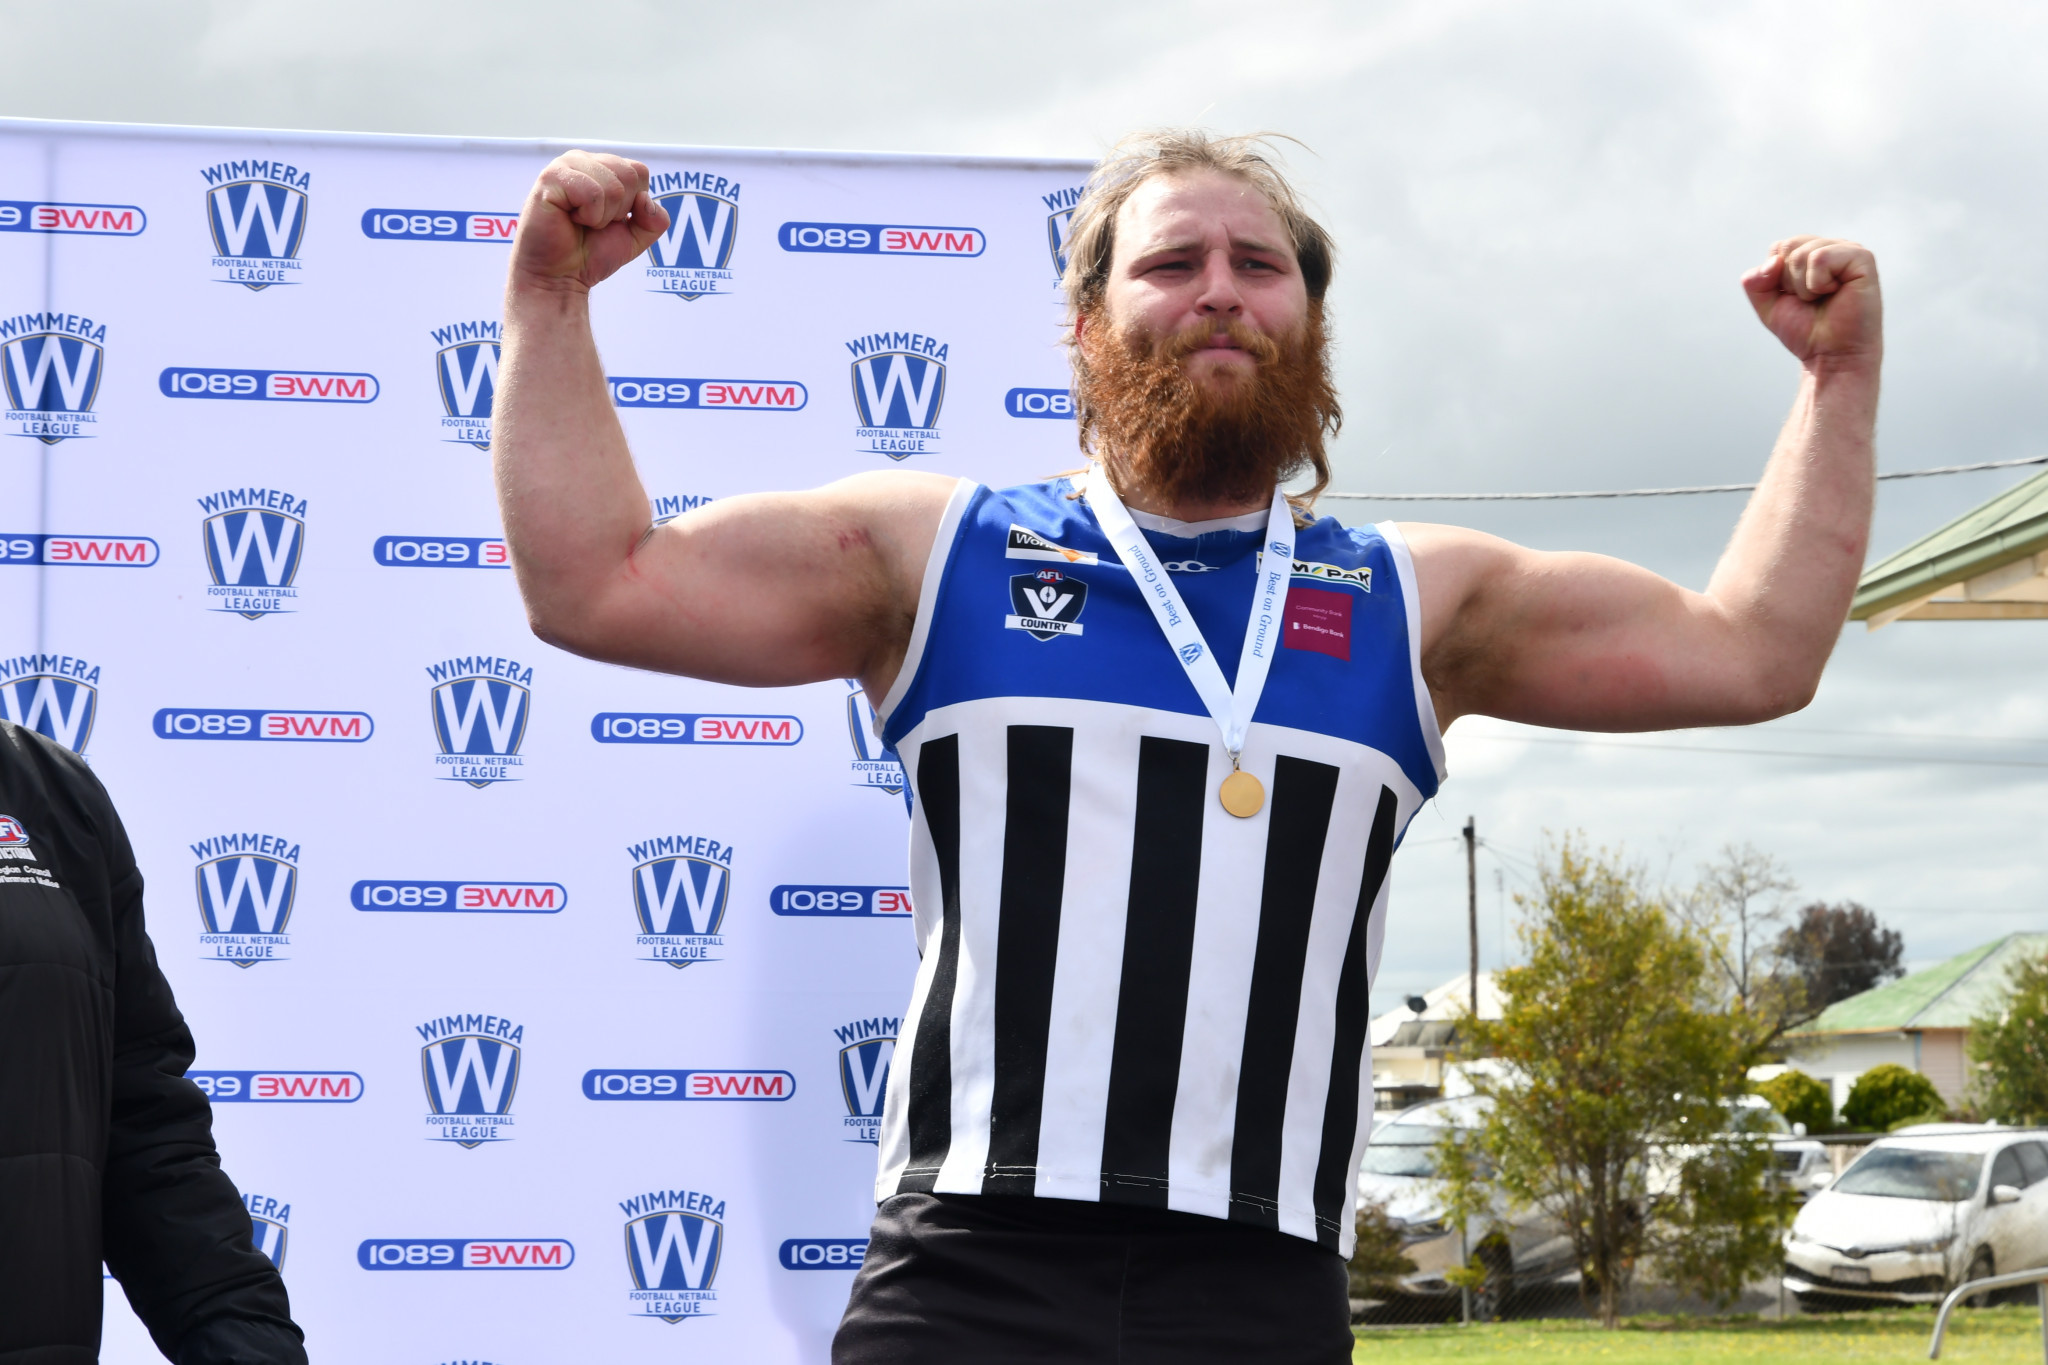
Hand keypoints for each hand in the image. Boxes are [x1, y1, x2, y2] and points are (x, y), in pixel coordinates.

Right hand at [509, 151, 670, 293]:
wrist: (560, 277)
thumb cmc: (591, 253)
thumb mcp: (635, 237)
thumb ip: (655, 220)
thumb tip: (646, 200)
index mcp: (602, 166)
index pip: (639, 171)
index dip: (634, 204)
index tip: (610, 219)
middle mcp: (583, 160)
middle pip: (630, 175)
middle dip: (619, 211)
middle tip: (593, 223)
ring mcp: (565, 165)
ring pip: (614, 186)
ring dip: (603, 216)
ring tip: (581, 222)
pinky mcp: (550, 178)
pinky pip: (593, 194)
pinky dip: (589, 216)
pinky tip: (570, 219)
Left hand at [1742, 236, 1880, 366]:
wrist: (1831, 355)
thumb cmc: (1806, 331)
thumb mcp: (1768, 306)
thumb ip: (1755, 282)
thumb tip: (1773, 261)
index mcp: (1812, 253)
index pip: (1779, 247)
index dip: (1776, 277)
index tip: (1794, 297)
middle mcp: (1831, 248)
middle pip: (1788, 246)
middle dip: (1788, 281)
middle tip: (1810, 300)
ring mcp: (1848, 250)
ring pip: (1802, 254)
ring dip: (1803, 287)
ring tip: (1822, 299)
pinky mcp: (1862, 259)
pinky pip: (1820, 258)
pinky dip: (1817, 283)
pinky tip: (1834, 293)